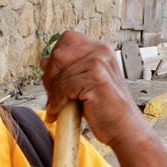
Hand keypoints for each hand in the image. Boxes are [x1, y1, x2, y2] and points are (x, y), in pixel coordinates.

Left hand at [41, 29, 145, 148]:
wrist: (123, 127)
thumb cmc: (103, 107)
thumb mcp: (84, 82)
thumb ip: (69, 70)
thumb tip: (43, 60)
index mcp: (99, 48)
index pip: (67, 39)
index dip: (55, 58)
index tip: (53, 79)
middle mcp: (100, 51)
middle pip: (59, 55)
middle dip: (49, 77)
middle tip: (51, 96)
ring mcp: (99, 63)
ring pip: (60, 74)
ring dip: (52, 94)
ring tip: (54, 108)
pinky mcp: (96, 78)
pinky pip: (64, 88)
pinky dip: (56, 103)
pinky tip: (56, 113)